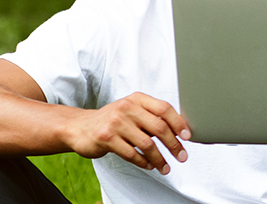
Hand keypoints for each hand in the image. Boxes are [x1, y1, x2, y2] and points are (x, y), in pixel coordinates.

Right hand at [60, 92, 190, 174]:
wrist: (79, 127)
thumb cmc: (111, 120)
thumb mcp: (131, 110)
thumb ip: (151, 116)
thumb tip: (180, 130)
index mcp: (136, 99)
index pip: (164, 109)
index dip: (179, 123)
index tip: (188, 137)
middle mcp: (127, 107)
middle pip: (159, 128)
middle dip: (174, 145)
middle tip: (182, 156)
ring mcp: (116, 122)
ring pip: (147, 144)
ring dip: (160, 159)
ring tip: (165, 167)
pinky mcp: (106, 138)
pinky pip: (132, 154)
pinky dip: (144, 162)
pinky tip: (149, 165)